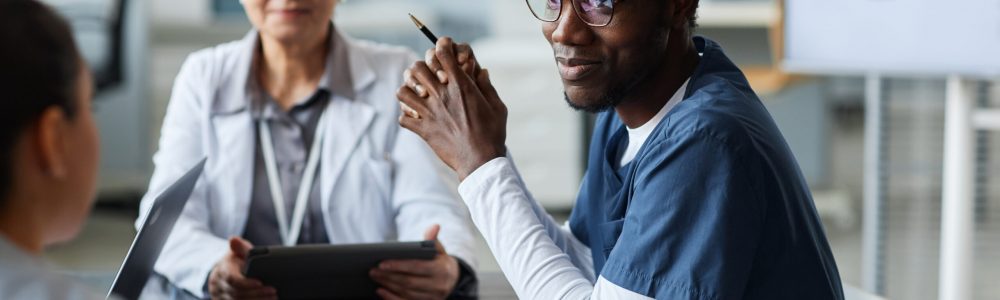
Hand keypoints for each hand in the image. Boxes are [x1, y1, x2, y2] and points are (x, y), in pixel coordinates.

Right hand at [208, 237, 276, 299]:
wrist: (222, 274)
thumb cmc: (234, 262)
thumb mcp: (238, 252)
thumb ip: (240, 247)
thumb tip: (233, 239)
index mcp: (222, 271)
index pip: (232, 279)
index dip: (246, 283)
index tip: (260, 283)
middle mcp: (219, 285)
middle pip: (237, 293)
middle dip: (256, 293)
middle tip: (273, 291)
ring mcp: (220, 296)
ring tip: (273, 297)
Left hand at [370, 225, 459, 299]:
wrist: (452, 280)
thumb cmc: (440, 262)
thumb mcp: (439, 250)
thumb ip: (433, 240)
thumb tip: (434, 226)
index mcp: (442, 270)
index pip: (417, 267)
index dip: (399, 266)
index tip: (382, 263)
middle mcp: (439, 286)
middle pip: (409, 282)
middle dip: (389, 276)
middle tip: (373, 270)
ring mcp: (432, 297)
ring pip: (406, 293)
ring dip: (388, 286)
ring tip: (376, 277)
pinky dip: (392, 298)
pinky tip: (381, 291)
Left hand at [397, 37, 506, 179]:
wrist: (481, 161)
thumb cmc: (493, 134)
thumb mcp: (497, 107)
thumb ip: (487, 87)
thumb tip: (481, 71)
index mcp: (461, 86)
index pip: (442, 54)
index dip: (441, 47)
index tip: (443, 51)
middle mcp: (442, 96)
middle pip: (417, 68)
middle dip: (421, 68)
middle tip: (428, 77)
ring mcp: (430, 113)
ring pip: (403, 91)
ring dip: (408, 91)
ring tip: (417, 96)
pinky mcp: (423, 130)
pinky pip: (403, 118)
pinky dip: (407, 116)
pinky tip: (416, 118)